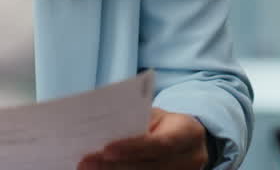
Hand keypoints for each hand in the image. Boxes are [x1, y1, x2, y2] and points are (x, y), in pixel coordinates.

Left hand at [77, 108, 209, 169]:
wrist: (192, 140)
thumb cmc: (166, 123)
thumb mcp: (156, 115)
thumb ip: (137, 121)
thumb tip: (103, 129)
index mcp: (187, 133)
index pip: (159, 144)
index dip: (132, 148)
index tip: (106, 149)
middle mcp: (189, 159)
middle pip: (150, 168)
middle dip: (116, 166)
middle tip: (87, 163)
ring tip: (89, 169)